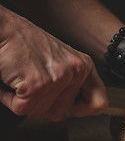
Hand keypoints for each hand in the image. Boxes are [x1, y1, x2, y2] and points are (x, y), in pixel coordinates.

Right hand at [0, 6, 107, 120]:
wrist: (4, 28)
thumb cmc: (28, 43)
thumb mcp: (62, 61)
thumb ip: (72, 83)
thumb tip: (75, 107)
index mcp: (84, 66)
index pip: (99, 102)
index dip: (84, 110)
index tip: (73, 107)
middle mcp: (76, 71)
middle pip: (61, 112)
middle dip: (42, 104)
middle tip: (33, 84)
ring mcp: (58, 78)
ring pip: (40, 112)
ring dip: (25, 101)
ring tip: (22, 80)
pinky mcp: (37, 84)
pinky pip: (22, 108)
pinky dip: (9, 99)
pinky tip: (11, 83)